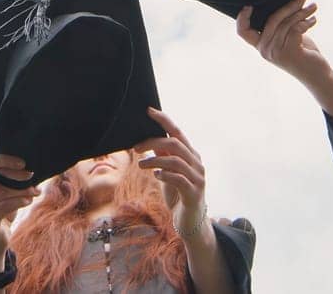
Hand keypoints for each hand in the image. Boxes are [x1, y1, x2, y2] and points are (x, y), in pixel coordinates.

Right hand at [0, 154, 38, 265]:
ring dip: (22, 190)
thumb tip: (30, 170)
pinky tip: (28, 201)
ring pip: (3, 192)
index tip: (23, 162)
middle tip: (32, 176)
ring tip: (35, 191)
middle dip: (18, 175)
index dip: (5, 159)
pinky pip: (5, 206)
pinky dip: (19, 202)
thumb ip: (8, 180)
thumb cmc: (0, 211)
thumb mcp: (1, 193)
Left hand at [135, 108, 209, 240]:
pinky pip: (178, 179)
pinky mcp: (194, 193)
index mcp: (191, 155)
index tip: (148, 111)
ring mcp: (198, 178)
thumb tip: (148, 140)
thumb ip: (162, 156)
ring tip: (141, 164)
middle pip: (175, 144)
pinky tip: (156, 176)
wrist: (190, 221)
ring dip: (155, 160)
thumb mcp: (167, 172)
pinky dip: (165, 174)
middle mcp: (197, 163)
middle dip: (153, 142)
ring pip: (175, 161)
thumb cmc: (178, 194)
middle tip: (135, 147)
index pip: (178, 132)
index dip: (164, 120)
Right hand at [236, 0, 331, 87]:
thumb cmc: (302, 54)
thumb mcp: (287, 38)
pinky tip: (313, 20)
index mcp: (261, 46)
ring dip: (302, 13)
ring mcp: (276, 52)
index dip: (241, 18)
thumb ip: (281, 25)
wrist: (317, 75)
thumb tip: (286, 1)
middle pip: (271, 19)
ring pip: (287, 22)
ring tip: (313, 7)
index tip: (249, 5)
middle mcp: (265, 49)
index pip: (243, 32)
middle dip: (288, 6)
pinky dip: (306, 22)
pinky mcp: (290, 52)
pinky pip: (296, 28)